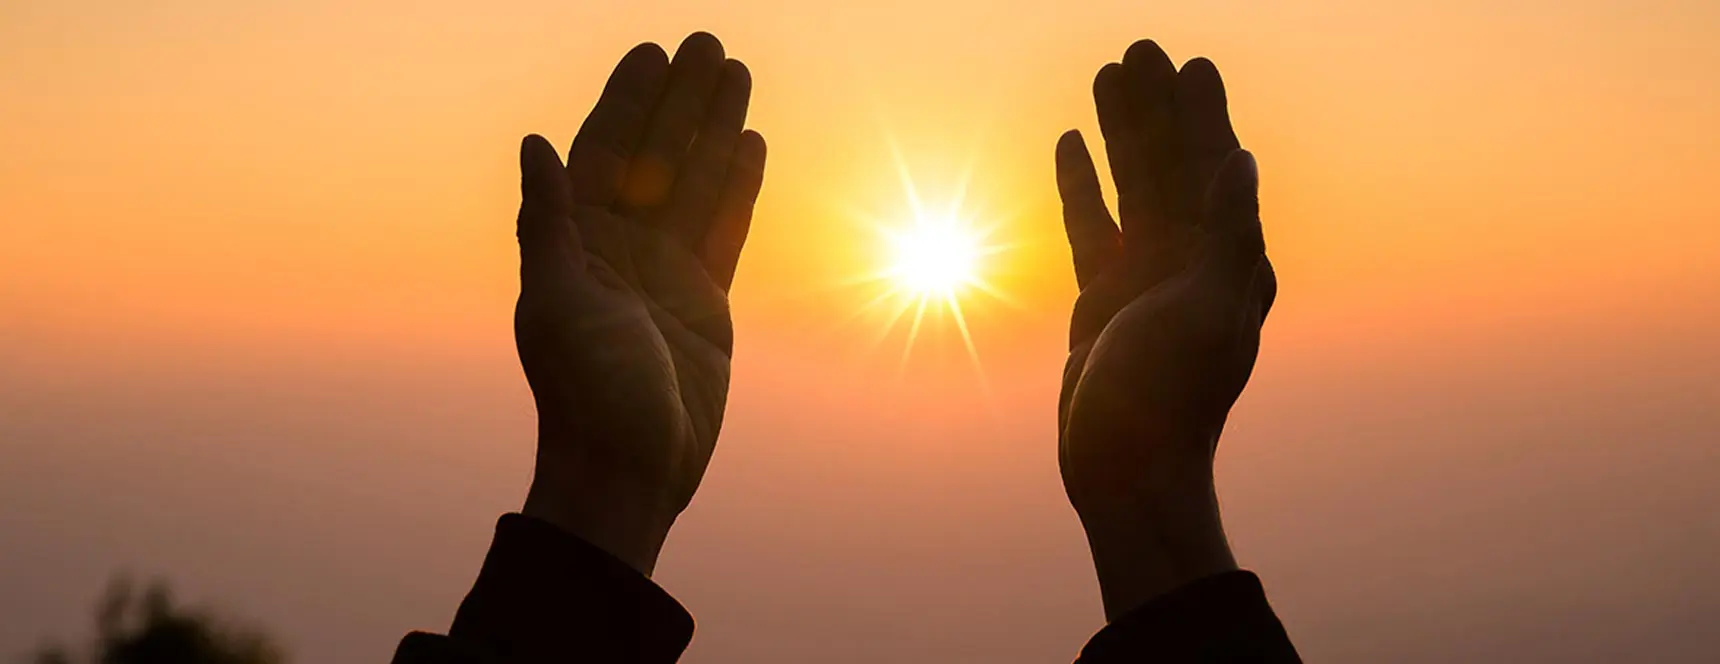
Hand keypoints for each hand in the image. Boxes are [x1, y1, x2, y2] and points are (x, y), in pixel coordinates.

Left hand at [512, 33, 764, 575]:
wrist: (628, 469)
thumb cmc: (583, 391)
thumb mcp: (557, 299)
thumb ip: (551, 221)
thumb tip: (533, 142)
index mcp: (575, 243)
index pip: (603, 153)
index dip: (627, 103)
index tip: (654, 53)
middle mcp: (619, 249)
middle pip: (656, 157)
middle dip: (680, 102)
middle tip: (710, 45)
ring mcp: (664, 274)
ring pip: (696, 184)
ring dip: (715, 130)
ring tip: (737, 76)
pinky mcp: (705, 302)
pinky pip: (724, 230)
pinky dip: (737, 189)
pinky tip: (751, 145)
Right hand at [1054, 41, 1274, 618]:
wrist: (1125, 469)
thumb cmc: (1173, 399)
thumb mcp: (1207, 311)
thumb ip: (1226, 233)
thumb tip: (1242, 160)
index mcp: (1230, 263)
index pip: (1218, 170)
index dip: (1205, 117)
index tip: (1190, 66)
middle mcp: (1193, 262)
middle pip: (1173, 165)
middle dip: (1158, 109)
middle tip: (1139, 48)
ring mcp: (1146, 278)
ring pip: (1132, 185)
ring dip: (1120, 132)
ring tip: (1104, 74)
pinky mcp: (1103, 299)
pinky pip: (1092, 225)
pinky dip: (1082, 184)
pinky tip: (1068, 144)